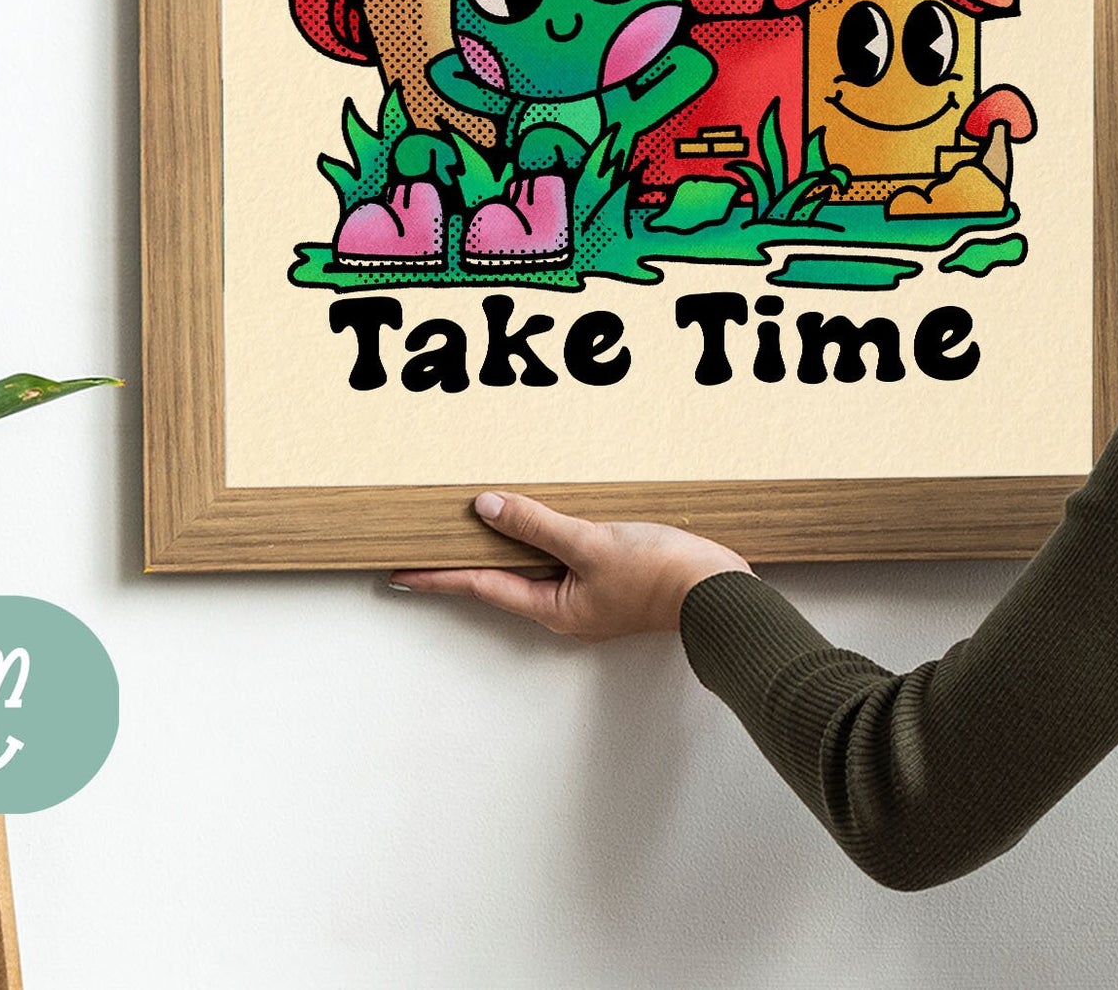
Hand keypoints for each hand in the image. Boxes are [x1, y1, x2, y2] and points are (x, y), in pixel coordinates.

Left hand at [388, 490, 753, 640]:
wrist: (718, 593)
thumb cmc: (659, 575)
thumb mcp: (590, 542)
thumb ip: (537, 524)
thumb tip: (487, 508)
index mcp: (554, 608)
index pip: (481, 586)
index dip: (438, 576)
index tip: (399, 573)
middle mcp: (566, 608)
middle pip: (504, 579)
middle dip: (468, 560)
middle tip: (430, 543)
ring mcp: (591, 596)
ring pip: (535, 567)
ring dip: (507, 546)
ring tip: (477, 526)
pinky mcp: (613, 579)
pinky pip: (564, 557)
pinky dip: (543, 538)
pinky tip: (543, 520)